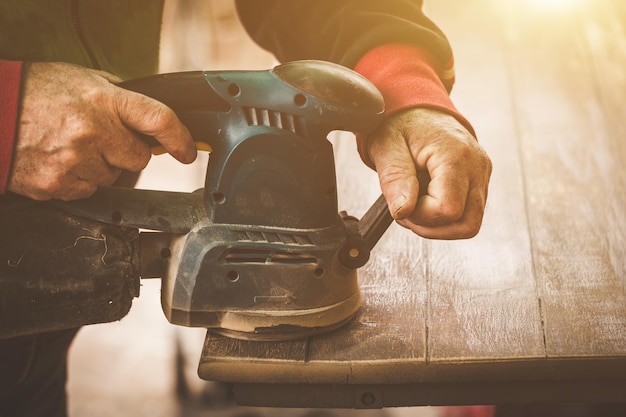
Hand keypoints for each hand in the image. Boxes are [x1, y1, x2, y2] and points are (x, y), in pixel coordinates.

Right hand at [8, 62, 196, 200]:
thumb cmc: (34, 91)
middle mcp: (94, 131)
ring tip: (73, 147)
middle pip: (139, 159)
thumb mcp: (81, 78)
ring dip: (101, 167)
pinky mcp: (59, 184)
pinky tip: (61, 161)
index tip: (187, 151)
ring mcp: (76, 161)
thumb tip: (144, 111)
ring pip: (113, 178)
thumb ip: (117, 94)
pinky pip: (88, 191)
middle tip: (103, 140)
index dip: (180, 138)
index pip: (159, 119)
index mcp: (104, 100)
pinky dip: (79, 180)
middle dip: (127, 152)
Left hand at [367, 107, 491, 238]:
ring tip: (416, 205)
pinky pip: (469, 214)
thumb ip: (395, 179)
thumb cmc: (399, 124)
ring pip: (471, 224)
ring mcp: (482, 174)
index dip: (421, 216)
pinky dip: (445, 217)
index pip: (448, 210)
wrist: (417, 108)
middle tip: (407, 210)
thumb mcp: (386, 147)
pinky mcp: (480, 181)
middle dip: (432, 227)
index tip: (402, 201)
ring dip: (439, 225)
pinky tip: (426, 201)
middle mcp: (477, 166)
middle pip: (467, 224)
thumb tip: (403, 211)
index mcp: (455, 155)